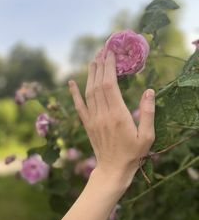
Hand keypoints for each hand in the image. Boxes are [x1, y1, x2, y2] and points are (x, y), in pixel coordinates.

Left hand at [68, 50, 154, 187]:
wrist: (113, 169)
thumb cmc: (133, 153)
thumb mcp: (147, 136)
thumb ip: (147, 113)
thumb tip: (149, 91)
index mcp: (118, 115)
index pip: (110, 85)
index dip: (109, 67)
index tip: (110, 53)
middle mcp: (103, 114)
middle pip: (98, 84)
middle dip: (100, 65)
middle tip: (101, 50)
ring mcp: (93, 120)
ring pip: (88, 92)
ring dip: (90, 75)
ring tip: (92, 60)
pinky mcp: (88, 125)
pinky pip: (79, 106)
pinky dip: (74, 93)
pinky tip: (71, 83)